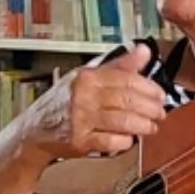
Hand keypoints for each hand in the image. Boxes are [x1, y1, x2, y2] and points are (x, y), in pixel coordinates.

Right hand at [22, 43, 166, 159]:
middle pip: (128, 100)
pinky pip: (112, 142)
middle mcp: (82, 96)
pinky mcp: (79, 141)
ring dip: (143, 126)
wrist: (34, 131)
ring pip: (123, 122)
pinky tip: (130, 139)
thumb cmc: (62, 103)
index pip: (127, 78)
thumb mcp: (87, 78)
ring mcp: (80, 119)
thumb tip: (144, 51)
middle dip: (150, 108)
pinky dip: (125, 141)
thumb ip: (118, 66)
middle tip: (160, 113)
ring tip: (151, 127)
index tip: (160, 94)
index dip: (149, 88)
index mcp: (87, 77)